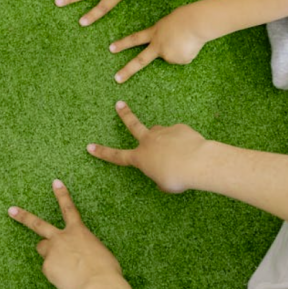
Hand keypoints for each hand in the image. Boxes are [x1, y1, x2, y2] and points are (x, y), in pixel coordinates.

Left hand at [8, 179, 122, 288]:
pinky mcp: (47, 267)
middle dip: (23, 216)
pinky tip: (67, 280)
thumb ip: (85, 249)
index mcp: (78, 231)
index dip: (62, 194)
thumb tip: (78, 256)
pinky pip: (49, 270)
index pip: (68, 208)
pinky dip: (56, 275)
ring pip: (43, 249)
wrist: (98, 285)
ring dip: (48, 254)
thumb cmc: (106, 271)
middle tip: (11, 210)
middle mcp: (61, 238)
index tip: (55, 182)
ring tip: (63, 266)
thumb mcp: (99, 253)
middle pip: (38, 224)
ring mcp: (52, 252)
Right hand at [87, 102, 208, 193]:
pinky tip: (191, 150)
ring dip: (164, 140)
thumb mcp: (165, 184)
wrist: (197, 162)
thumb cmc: (178, 177)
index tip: (90, 146)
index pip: (116, 156)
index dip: (102, 152)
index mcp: (140, 158)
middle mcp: (148, 141)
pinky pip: (179, 136)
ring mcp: (163, 132)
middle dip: (124, 114)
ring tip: (177, 152)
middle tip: (119, 104)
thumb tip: (163, 171)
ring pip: (160, 133)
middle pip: (133, 124)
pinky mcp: (178, 128)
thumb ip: (159, 177)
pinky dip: (183, 143)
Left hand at [109, 5, 208, 82]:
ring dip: (181, 49)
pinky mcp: (179, 60)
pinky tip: (192, 45)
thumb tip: (170, 46)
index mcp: (155, 33)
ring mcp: (167, 55)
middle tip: (117, 79)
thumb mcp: (169, 23)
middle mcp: (158, 46)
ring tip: (187, 39)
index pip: (135, 39)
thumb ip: (164, 35)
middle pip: (140, 60)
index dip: (123, 44)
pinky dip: (188, 53)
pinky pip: (184, 58)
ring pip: (173, 56)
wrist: (195, 23)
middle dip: (128, 70)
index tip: (111, 48)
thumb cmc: (186, 17)